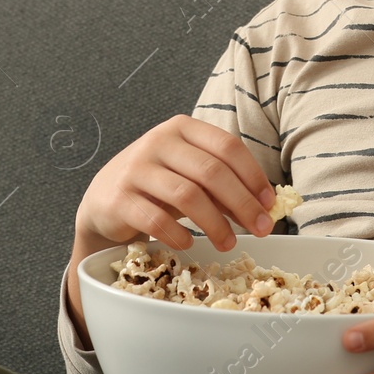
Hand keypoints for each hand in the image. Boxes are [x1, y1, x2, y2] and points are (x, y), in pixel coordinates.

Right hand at [75, 113, 277, 252]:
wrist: (104, 200)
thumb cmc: (157, 186)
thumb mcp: (190, 177)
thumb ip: (222, 187)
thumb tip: (263, 209)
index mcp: (182, 129)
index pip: (227, 146)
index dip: (253, 176)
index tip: (269, 204)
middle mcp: (158, 142)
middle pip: (211, 171)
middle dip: (242, 204)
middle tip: (261, 230)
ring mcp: (136, 169)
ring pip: (187, 196)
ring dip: (215, 224)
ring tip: (228, 243)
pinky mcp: (120, 198)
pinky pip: (156, 219)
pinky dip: (179, 235)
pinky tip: (189, 244)